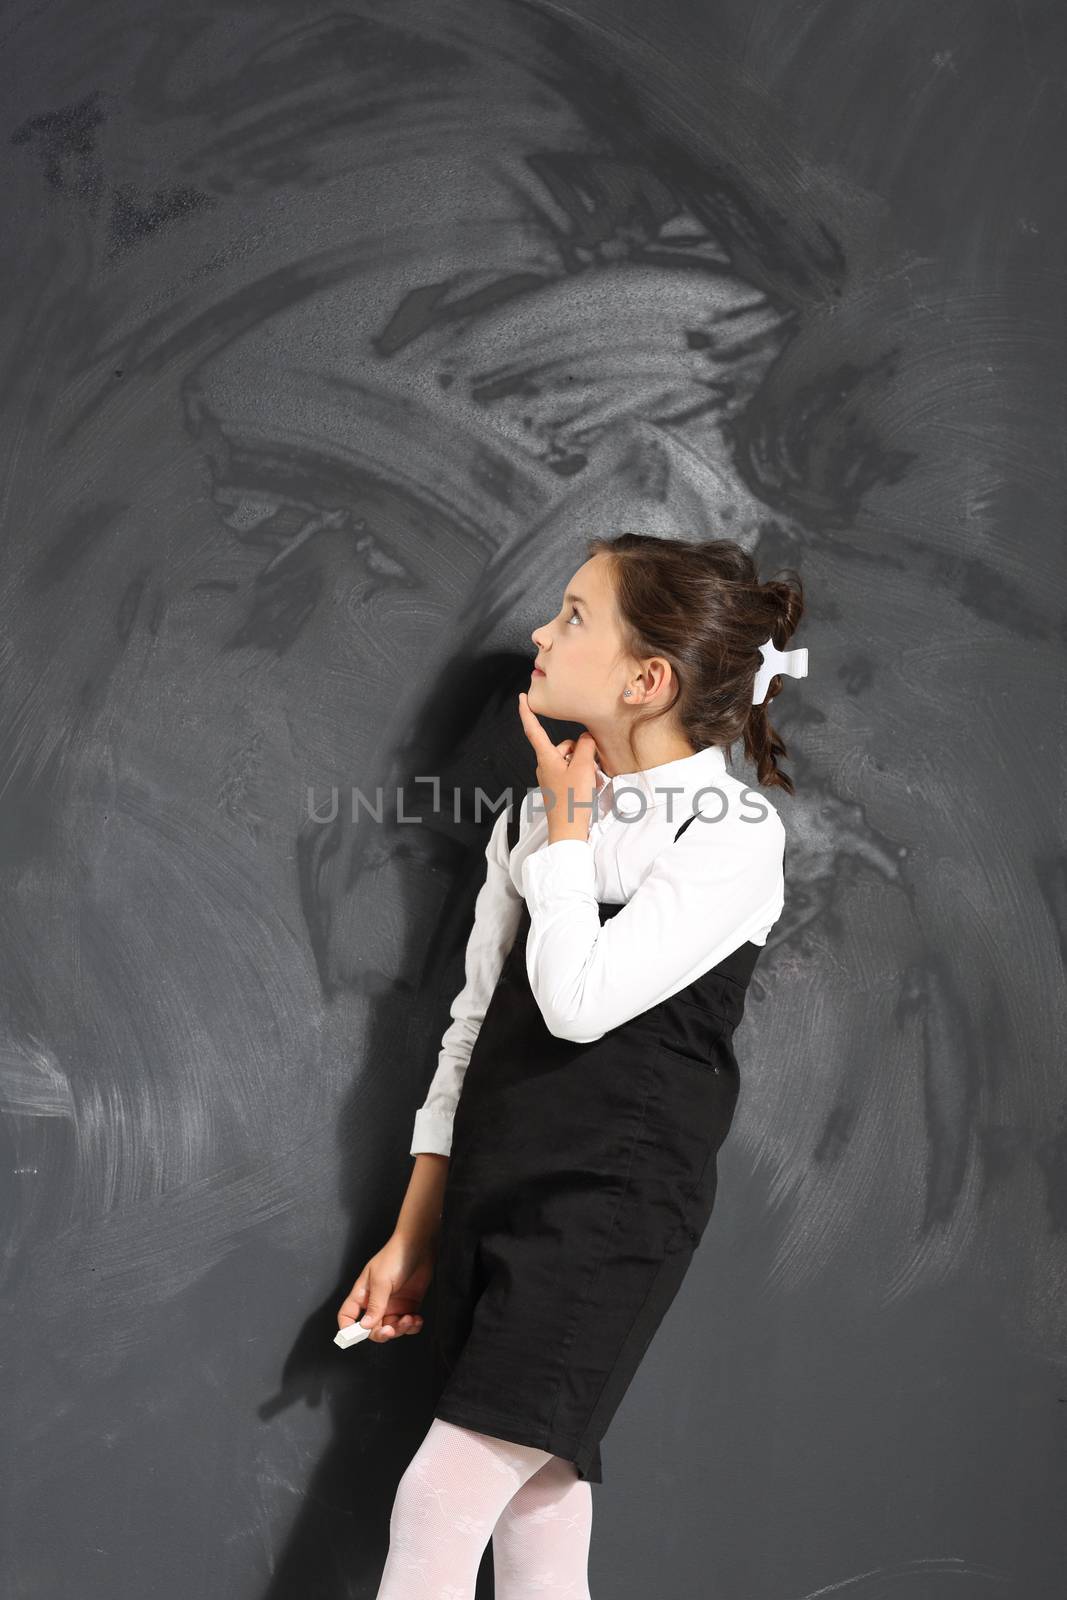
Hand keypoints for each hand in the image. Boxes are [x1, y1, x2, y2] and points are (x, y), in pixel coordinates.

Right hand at [338, 1234, 434, 1343]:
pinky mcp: (409, 1304)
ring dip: (400, 1329)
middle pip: (371, 1328)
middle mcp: (376, 1302)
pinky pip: (407, 1324)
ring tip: (409, 1319)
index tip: (355, 1337)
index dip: (348, 1328)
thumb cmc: (395, 1256)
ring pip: (391, 1328)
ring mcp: (393, 1304)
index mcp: (363, 1294)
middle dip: (381, 1333)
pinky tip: (416, 1319)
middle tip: (391, 1330)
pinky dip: (412, 1326)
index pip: (348, 1315)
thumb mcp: (382, 1281)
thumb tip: (365, 1327)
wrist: (420, 1244)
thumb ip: (375, 1305)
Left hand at [517, 692, 598, 839]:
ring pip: (570, 760)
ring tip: (593, 778)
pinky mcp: (559, 789)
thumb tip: (586, 738)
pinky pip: (572, 773)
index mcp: (545, 758)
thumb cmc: (572, 800)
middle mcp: (545, 766)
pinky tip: (591, 786)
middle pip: (562, 746)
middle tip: (592, 763)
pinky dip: (582, 775)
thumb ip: (585, 746)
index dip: (527, 712)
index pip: (533, 730)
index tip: (523, 697)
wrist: (569, 832)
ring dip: (584, 764)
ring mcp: (552, 778)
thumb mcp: (583, 767)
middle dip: (579, 749)